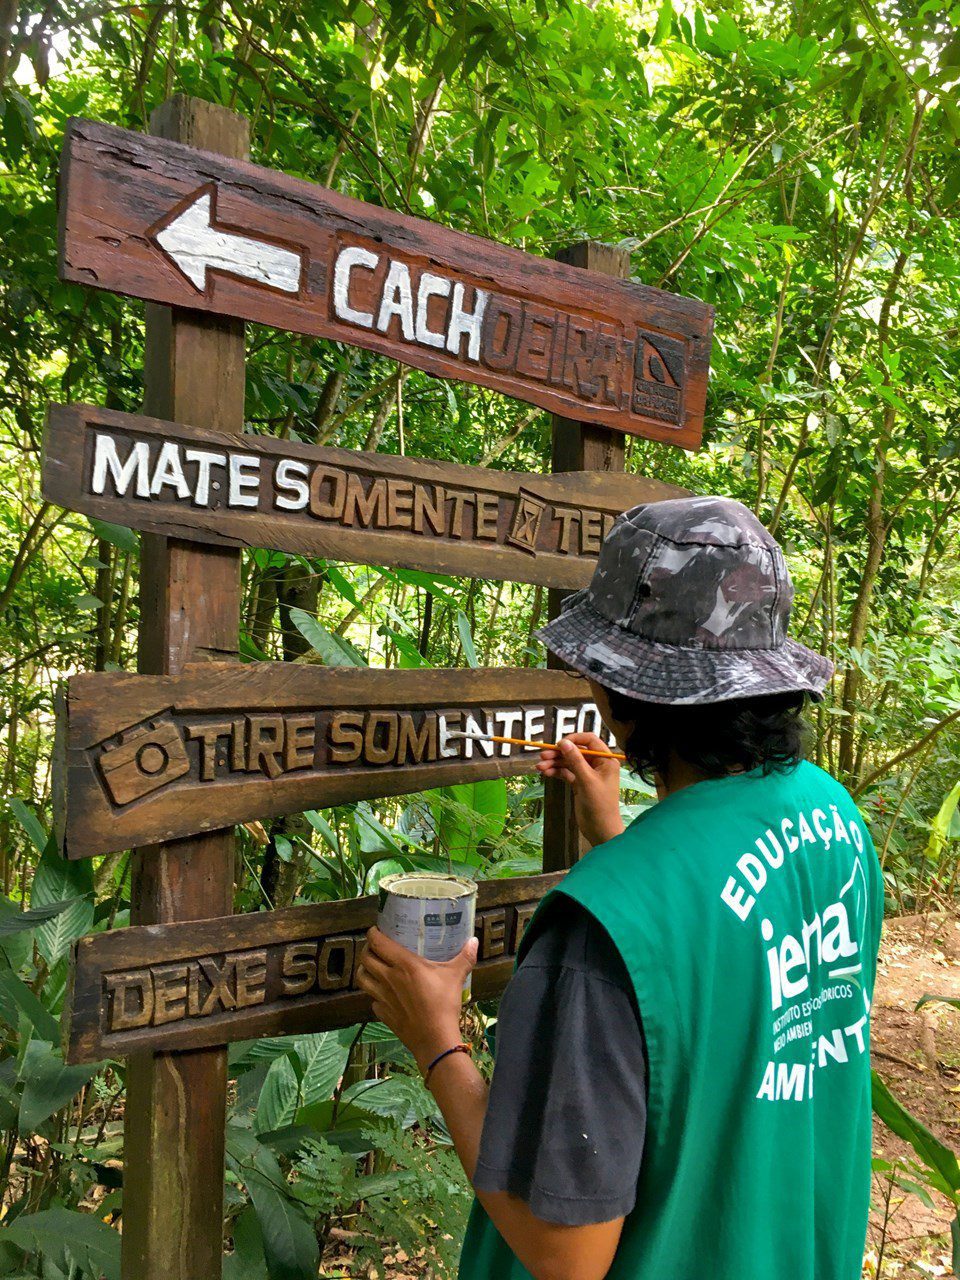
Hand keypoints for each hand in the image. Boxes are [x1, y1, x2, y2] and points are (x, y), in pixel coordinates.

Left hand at [356, 927, 477, 1072]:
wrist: (434, 1039)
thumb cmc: (444, 1003)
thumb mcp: (456, 976)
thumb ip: (465, 957)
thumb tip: (474, 940)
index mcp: (403, 964)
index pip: (377, 943)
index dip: (373, 933)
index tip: (376, 929)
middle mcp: (388, 978)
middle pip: (365, 959)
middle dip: (367, 949)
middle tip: (375, 947)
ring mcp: (383, 997)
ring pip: (362, 979)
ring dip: (364, 970)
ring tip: (372, 967)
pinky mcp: (383, 1014)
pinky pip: (372, 1000)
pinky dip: (374, 994)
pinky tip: (383, 994)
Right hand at [537, 731, 624, 847]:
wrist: (600, 829)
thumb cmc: (599, 804)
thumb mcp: (587, 780)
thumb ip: (575, 760)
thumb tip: (564, 742)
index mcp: (606, 760)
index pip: (590, 741)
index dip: (574, 740)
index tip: (559, 744)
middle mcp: (597, 764)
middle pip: (576, 752)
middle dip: (559, 753)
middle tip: (543, 755)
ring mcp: (588, 774)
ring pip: (569, 763)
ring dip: (554, 763)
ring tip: (540, 767)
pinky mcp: (579, 784)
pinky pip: (566, 773)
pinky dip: (556, 772)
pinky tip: (546, 773)